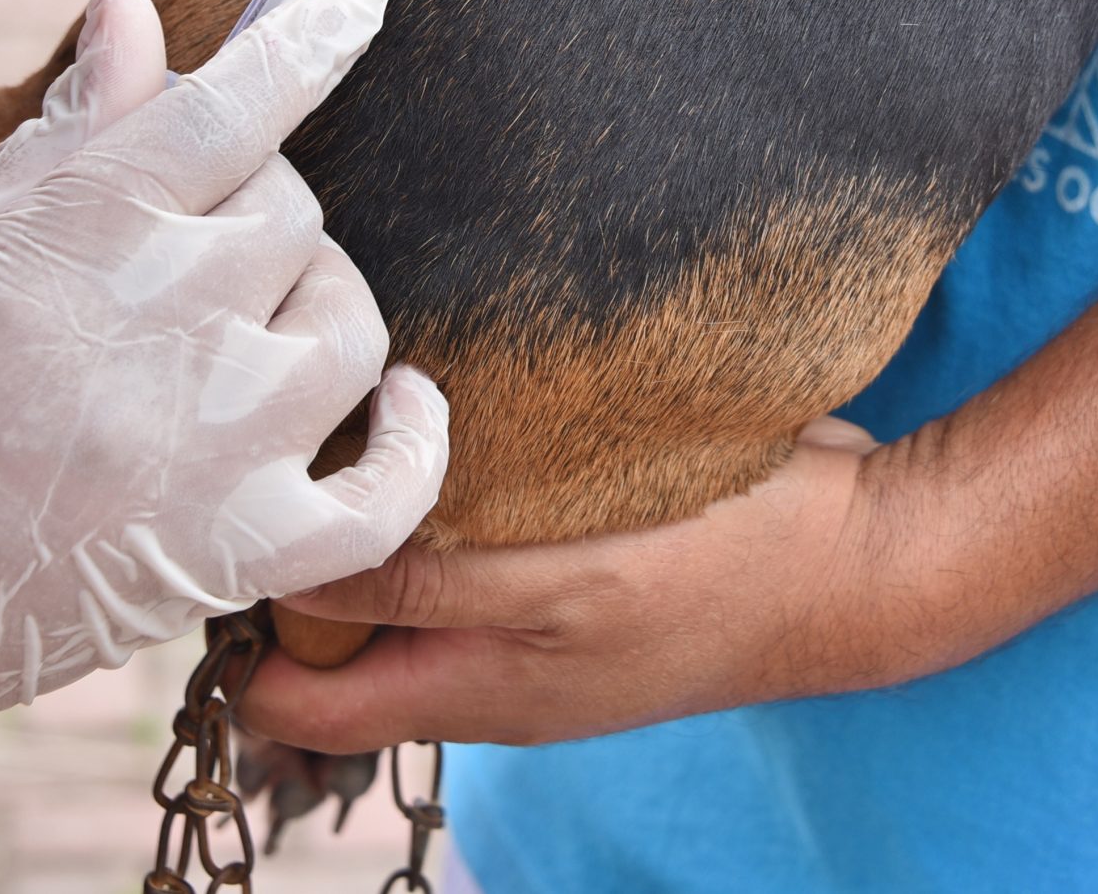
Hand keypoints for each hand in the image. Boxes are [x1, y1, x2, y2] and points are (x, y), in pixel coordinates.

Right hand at [0, 0, 447, 833]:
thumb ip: (66, 128)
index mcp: (83, 226)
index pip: (240, 98)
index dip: (320, 28)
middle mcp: (165, 319)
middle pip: (294, 212)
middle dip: (254, 210)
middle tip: (182, 251)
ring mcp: (212, 444)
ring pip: (348, 328)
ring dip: (313, 312)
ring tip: (244, 334)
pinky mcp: (235, 554)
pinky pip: (388, 495)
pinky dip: (412, 447)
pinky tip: (399, 406)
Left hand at [242, 418, 909, 750]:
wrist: (862, 553)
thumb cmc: (726, 575)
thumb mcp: (561, 587)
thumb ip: (428, 594)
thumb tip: (292, 583)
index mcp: (468, 691)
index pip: (296, 702)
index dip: (247, 627)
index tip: (234, 521)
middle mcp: (485, 660)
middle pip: (336, 630)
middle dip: (304, 546)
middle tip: (286, 437)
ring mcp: (531, 608)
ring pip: (402, 568)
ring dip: (375, 501)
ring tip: (360, 403)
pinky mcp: (573, 551)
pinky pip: (473, 524)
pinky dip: (445, 476)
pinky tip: (445, 396)